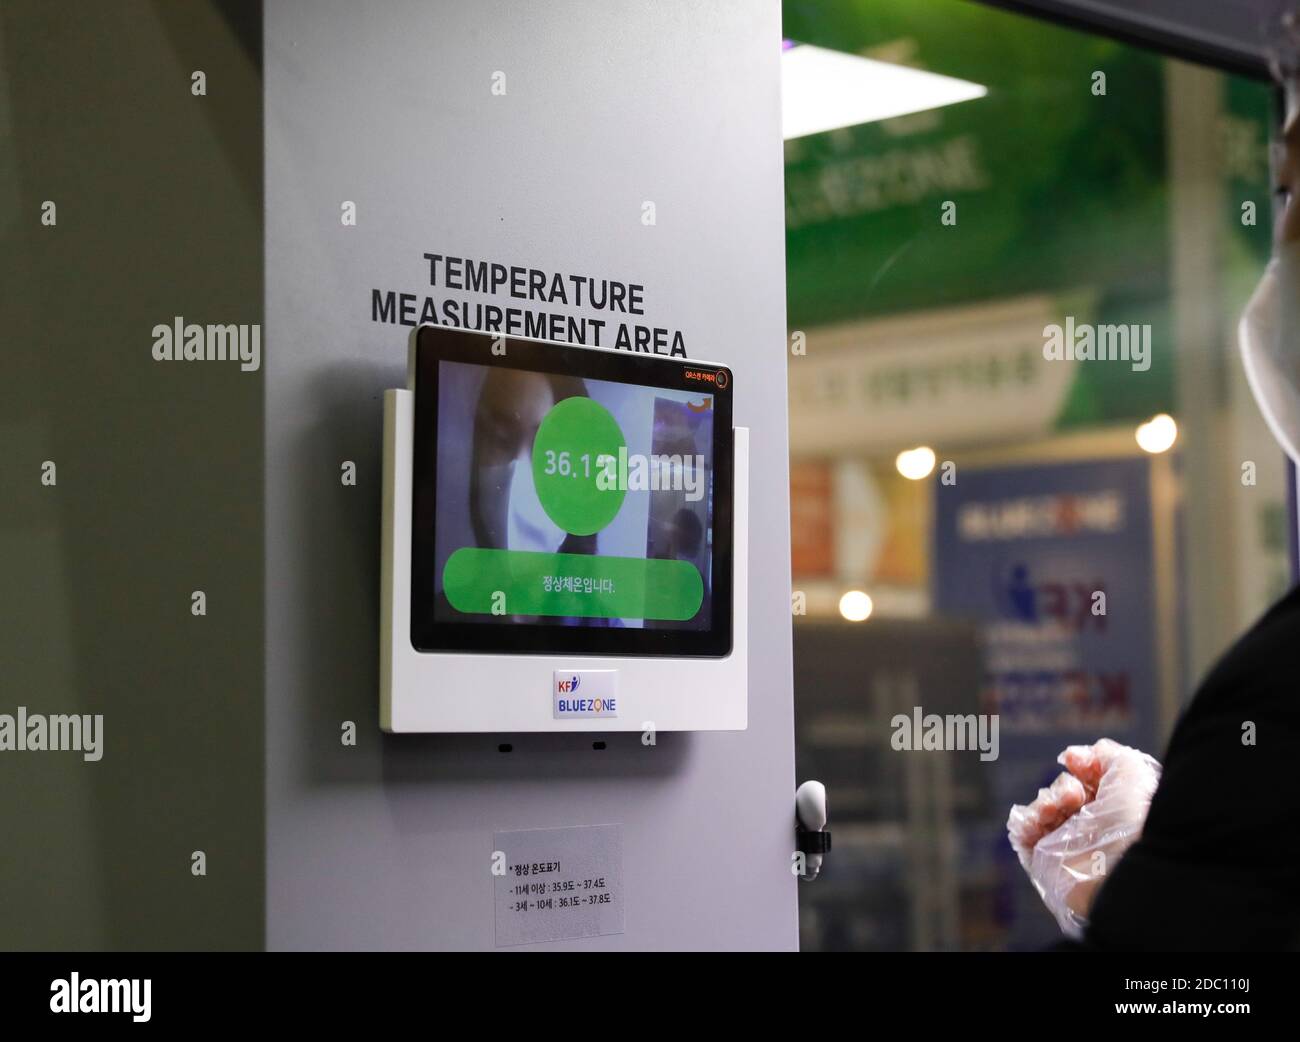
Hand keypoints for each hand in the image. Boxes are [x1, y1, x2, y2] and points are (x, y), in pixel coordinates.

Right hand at [1007, 738, 1161, 937]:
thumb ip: (1106, 753)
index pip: (1090, 781)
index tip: (1076, 762)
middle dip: (1063, 787)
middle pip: (1062, 792)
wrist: (1122, 871)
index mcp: (1117, 810)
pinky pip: (1023, 832)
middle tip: (1074, 796)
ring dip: (1045, 801)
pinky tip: (1040, 820)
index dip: (1081, 766)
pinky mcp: (1045, 863)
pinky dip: (1026, 821)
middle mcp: (1093, 828)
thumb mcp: (1132, 772)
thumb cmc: (1132, 821)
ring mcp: (1068, 846)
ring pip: (1042, 809)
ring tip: (1056, 809)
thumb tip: (1075, 756)